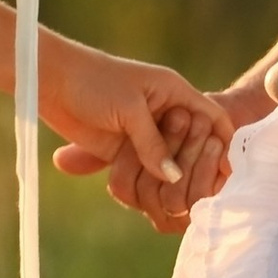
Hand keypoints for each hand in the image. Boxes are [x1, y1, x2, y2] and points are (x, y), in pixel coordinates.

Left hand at [47, 55, 234, 231]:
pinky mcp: (125, 148)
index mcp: (174, 92)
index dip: (222, 143)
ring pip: (169, 162)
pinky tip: (151, 197)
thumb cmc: (94, 81)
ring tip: (171, 198)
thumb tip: (173, 177)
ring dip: (168, 178)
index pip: (212, 118)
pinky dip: (148, 182)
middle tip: (193, 191)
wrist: (52, 79)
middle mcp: (164, 113)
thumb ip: (153, 143)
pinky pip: (145, 170)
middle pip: (194, 146)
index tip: (226, 173)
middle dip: (194, 167)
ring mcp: (145, 132)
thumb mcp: (130, 109)